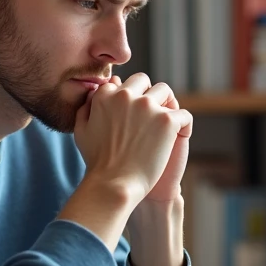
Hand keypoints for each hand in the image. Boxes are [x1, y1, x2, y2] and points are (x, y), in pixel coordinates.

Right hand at [73, 73, 192, 205]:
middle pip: (144, 81)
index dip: (130, 96)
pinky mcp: (166, 121)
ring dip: (166, 105)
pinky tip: (179, 137)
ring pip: (165, 91)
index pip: (124, 83)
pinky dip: (184, 125)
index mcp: (105, 95)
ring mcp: (147, 106)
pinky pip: (183, 114)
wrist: (114, 185)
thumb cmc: (97, 162)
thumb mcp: (82, 131)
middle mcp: (126, 95)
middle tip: (151, 116)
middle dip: (148, 94)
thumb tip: (97, 91)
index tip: (133, 114)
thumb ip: (87, 107)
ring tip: (164, 126)